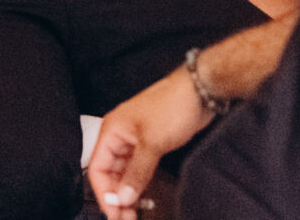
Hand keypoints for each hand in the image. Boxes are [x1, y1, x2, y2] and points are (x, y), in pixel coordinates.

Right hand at [85, 68, 210, 219]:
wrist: (201, 91)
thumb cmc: (174, 103)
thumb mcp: (152, 142)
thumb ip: (137, 173)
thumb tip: (124, 197)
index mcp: (112, 130)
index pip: (97, 169)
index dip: (105, 193)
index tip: (114, 212)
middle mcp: (121, 135)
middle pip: (110, 173)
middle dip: (116, 197)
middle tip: (124, 217)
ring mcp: (136, 139)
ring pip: (124, 173)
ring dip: (127, 193)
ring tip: (132, 213)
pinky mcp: (151, 143)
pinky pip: (138, 169)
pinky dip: (139, 183)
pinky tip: (142, 197)